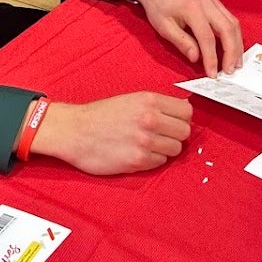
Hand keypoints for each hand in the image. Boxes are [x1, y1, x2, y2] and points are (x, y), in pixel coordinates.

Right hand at [30, 92, 192, 174]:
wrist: (74, 131)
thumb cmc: (100, 115)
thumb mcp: (131, 99)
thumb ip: (156, 105)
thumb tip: (181, 112)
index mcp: (149, 100)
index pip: (187, 111)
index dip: (181, 118)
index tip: (174, 122)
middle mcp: (150, 119)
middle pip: (185, 131)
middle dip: (176, 135)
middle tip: (162, 136)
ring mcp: (145, 141)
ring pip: (175, 149)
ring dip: (164, 149)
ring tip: (148, 145)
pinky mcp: (138, 160)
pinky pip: (160, 162)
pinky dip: (152, 160)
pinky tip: (138, 153)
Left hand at [125, 0, 242, 76]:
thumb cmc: (158, 5)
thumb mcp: (164, 27)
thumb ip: (181, 42)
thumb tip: (196, 58)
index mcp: (192, 9)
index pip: (207, 38)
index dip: (211, 58)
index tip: (212, 73)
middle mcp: (207, 3)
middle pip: (227, 29)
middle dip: (232, 52)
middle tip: (230, 70)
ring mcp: (213, 1)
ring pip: (233, 24)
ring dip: (237, 44)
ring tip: (236, 62)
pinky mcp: (215, 2)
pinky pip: (230, 19)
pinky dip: (234, 35)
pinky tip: (233, 47)